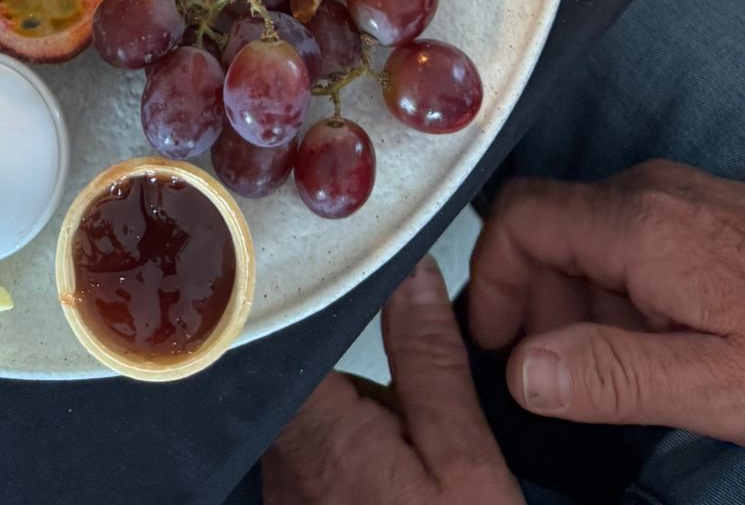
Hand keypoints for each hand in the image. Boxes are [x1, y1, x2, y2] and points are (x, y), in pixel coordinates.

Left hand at [263, 258, 520, 504]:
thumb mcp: (465, 462)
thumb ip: (431, 363)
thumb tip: (412, 282)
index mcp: (322, 433)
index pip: (279, 329)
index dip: (301, 287)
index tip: (327, 264)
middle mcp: (285, 466)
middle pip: (299, 373)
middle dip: (347, 363)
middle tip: (402, 373)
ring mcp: (286, 498)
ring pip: (309, 419)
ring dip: (350, 414)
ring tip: (408, 444)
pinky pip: (315, 465)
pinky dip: (351, 457)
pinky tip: (395, 481)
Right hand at [469, 160, 744, 453]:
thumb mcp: (712, 388)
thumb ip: (610, 376)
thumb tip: (523, 373)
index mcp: (640, 226)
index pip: (519, 219)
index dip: (490, 279)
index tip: (498, 342)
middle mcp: (650, 192)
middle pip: (547, 223)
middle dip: (532, 297)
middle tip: (552, 372)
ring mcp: (678, 194)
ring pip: (586, 230)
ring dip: (576, 298)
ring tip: (611, 369)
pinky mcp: (702, 209)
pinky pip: (628, 233)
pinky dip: (616, 286)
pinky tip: (653, 341)